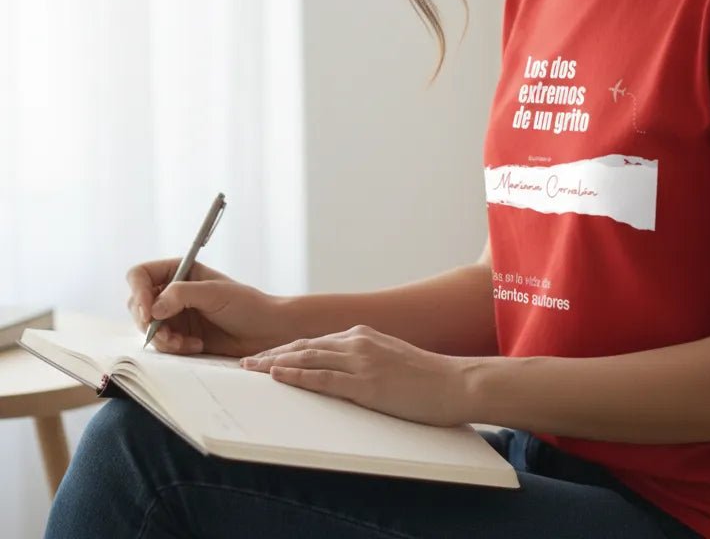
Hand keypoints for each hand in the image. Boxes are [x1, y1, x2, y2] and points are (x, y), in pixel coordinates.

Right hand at [125, 259, 290, 357]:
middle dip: (149, 323)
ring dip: (163, 339)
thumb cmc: (247, 306)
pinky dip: (173, 348)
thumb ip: (182, 294)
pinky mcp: (180, 336)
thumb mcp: (215, 294)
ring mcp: (175, 315)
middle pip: (137, 304)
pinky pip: (161, 344)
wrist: (266, 332)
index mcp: (181, 271)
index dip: (138, 292)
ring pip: (147, 328)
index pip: (141, 275)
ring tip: (186, 343)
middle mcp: (173, 291)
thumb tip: (153, 308)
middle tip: (169, 335)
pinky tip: (196, 346)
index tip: (149, 314)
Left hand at [241, 325, 472, 426]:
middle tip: (246, 363)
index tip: (265, 358)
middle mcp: (358, 341)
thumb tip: (345, 372)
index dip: (286, 350)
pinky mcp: (366, 383)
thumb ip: (366, 360)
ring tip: (251, 369)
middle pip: (304, 346)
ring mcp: (361, 360)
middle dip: (272, 355)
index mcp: (364, 335)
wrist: (455, 382)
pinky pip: (323, 378)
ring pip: (307, 358)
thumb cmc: (427, 378)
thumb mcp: (391, 361)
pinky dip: (297, 375)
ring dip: (275, 364)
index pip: (315, 342)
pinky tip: (278, 376)